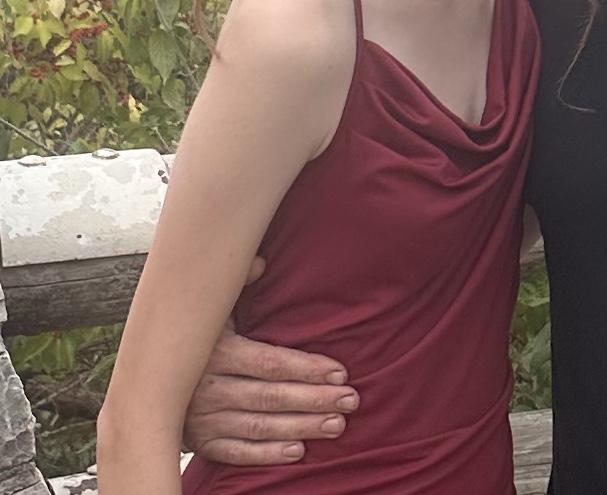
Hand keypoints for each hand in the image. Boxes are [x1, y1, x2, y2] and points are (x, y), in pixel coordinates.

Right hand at [183, 260, 357, 465]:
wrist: (147, 383)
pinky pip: (236, 452)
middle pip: (271, 396)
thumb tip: (260, 261)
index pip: (270, 363)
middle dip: (314, 399)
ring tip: (337, 424)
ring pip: (259, 426)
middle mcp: (208, 388)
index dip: (306, 368)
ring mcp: (202, 420)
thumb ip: (237, 285)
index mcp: (218, 352)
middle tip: (350, 400)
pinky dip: (267, 454)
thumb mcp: (211, 310)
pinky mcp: (200, 444)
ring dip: (301, 427)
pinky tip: (298, 452)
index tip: (340, 372)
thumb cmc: (195, 339)